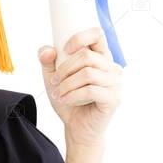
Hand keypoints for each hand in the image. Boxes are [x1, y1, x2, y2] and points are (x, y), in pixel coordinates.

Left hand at [38, 27, 122, 147]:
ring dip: (67, 84)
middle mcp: (112, 67)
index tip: (64, 49)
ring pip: (88, 73)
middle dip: (65, 69)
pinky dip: (73, 95)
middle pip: (87, 56)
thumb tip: (48, 50)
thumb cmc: (69, 100)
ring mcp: (115, 83)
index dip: (80, 37)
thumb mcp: (53, 78)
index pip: (97, 34)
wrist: (77, 128)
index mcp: (100, 58)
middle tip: (54, 82)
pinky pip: (91, 90)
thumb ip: (47, 61)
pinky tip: (65, 100)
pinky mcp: (113, 99)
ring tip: (58, 94)